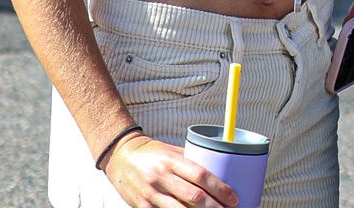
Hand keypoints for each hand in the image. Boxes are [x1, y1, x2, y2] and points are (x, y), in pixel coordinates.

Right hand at [104, 132, 237, 207]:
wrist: (120, 157)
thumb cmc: (152, 153)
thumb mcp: (172, 151)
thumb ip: (192, 162)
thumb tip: (219, 172)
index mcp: (172, 160)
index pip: (201, 176)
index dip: (220, 189)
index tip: (233, 197)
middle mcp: (161, 177)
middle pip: (194, 196)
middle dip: (215, 207)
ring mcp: (150, 193)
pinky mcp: (141, 205)